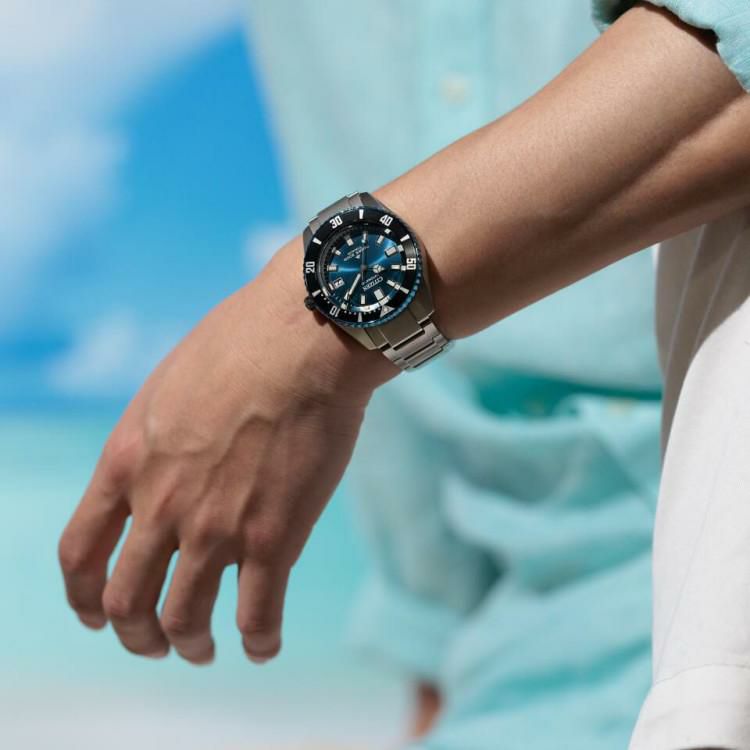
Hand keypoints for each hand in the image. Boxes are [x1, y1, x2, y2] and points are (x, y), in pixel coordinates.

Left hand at [58, 239, 395, 663]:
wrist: (300, 340)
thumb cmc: (241, 345)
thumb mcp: (168, 386)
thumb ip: (154, 437)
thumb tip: (164, 461)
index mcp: (127, 463)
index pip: (79, 552)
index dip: (82, 597)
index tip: (96, 615)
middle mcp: (162, 507)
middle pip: (126, 601)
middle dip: (136, 635)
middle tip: (156, 642)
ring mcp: (215, 528)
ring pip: (185, 621)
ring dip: (192, 645)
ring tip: (205, 649)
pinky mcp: (273, 539)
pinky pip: (257, 616)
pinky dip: (257, 642)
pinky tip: (262, 646)